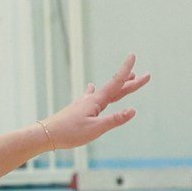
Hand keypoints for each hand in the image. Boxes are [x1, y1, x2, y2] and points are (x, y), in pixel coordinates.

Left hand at [36, 55, 151, 150]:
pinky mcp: (77, 109)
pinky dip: (94, 90)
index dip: (126, 70)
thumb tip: (134, 110)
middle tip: (147, 75)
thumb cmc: (69, 133)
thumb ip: (115, 120)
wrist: (44, 135)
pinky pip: (90, 96)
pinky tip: (90, 86)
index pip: (116, 83)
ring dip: (118, 86)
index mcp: (96, 101)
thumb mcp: (95, 129)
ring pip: (105, 92)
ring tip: (129, 78)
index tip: (133, 55)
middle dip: (132, 83)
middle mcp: (91, 99)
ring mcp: (83, 103)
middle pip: (115, 89)